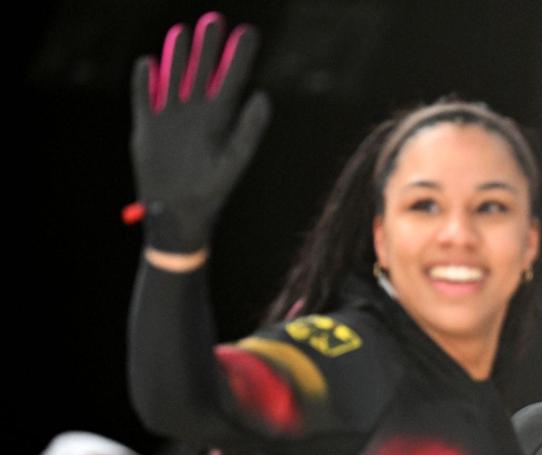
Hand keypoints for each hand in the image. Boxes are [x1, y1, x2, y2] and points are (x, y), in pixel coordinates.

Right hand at [130, 12, 271, 252]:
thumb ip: (249, 128)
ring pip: (173, 76)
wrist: (179, 213)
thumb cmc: (212, 190)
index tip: (247, 32)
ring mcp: (171, 116)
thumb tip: (264, 95)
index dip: (239, 56)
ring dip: (177, 55)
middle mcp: (196, 112)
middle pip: (201, 70)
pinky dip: (144, 81)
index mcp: (220, 118)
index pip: (231, 79)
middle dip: (207, 46)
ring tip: (182, 32)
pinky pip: (144, 97)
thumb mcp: (234, 159)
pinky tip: (148, 64)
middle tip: (213, 20)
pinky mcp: (147, 126)